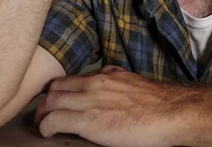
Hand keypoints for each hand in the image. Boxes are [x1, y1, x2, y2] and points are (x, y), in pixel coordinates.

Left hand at [34, 65, 192, 146]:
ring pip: (50, 102)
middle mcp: (93, 84)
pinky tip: (47, 133)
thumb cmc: (157, 104)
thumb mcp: (133, 83)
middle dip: (46, 102)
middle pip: (55, 87)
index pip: (71, 79)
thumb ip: (117, 81)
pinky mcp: (87, 120)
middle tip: (44, 114)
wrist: (169, 113)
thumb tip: (109, 82)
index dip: (59, 91)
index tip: (57, 101)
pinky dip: (45, 127)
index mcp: (105, 76)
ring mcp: (89, 100)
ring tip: (42, 125)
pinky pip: (54, 120)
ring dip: (42, 115)